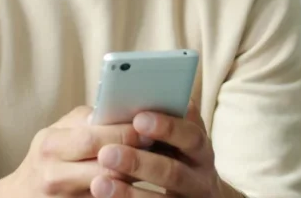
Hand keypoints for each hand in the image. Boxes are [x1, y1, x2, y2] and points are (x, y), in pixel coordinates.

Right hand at [0, 105, 151, 197]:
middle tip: (160, 144)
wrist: (22, 196)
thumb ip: (86, 120)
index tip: (149, 125)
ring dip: (136, 177)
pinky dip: (126, 193)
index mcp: (51, 145)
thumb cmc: (47, 157)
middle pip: (107, 168)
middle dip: (136, 155)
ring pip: (112, 190)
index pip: (93, 138)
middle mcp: (54, 176)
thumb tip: (122, 109)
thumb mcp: (57, 132)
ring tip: (156, 163)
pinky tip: (140, 183)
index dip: (125, 132)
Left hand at [91, 101, 239, 197]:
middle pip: (174, 171)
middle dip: (139, 162)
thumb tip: (115, 110)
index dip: (167, 126)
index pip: (190, 134)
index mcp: (200, 147)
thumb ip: (156, 123)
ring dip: (130, 191)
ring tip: (99, 183)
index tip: (138, 119)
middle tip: (107, 153)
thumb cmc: (174, 154)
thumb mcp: (175, 138)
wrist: (195, 193)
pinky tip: (106, 195)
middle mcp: (201, 176)